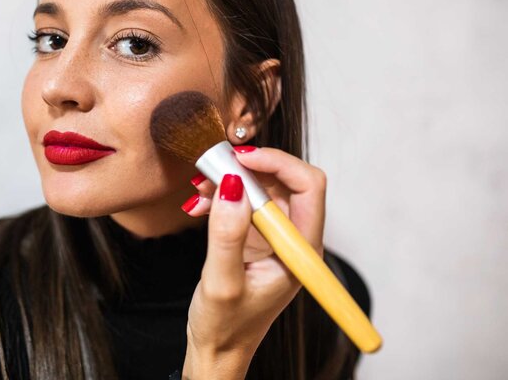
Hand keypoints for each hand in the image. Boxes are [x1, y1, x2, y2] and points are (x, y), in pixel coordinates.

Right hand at [181, 146, 326, 378]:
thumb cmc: (226, 327)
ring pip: (260, 186)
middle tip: (213, 169)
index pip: (308, 187)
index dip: (279, 163)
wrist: (217, 348)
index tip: (242, 158)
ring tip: (200, 192)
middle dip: (248, 168)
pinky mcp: (255, 236)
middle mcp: (293, 238)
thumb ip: (227, 235)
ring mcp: (274, 236)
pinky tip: (199, 206)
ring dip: (229, 181)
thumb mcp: (222, 283)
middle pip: (284, 179)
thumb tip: (231, 185)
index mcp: (301, 250)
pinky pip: (242, 200)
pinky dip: (221, 195)